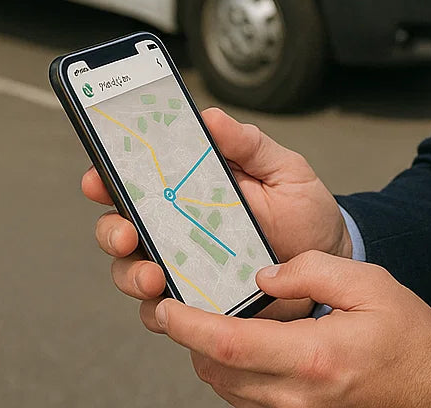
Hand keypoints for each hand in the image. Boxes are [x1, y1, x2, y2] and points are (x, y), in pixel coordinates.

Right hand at [84, 107, 350, 326]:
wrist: (332, 261)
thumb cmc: (304, 211)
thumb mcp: (284, 169)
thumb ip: (249, 145)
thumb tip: (211, 117)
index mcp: (188, 187)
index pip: (134, 178)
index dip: (106, 175)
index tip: (98, 176)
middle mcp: (174, 227)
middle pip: (118, 227)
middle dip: (110, 230)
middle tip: (126, 234)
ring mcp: (182, 267)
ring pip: (131, 272)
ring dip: (132, 273)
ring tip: (154, 275)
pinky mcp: (196, 304)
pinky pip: (162, 313)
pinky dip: (160, 311)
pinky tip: (174, 306)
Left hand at [158, 250, 430, 407]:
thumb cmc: (407, 335)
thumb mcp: (368, 284)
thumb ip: (312, 271)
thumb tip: (263, 275)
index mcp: (313, 357)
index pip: (230, 344)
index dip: (189, 325)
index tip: (167, 305)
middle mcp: (298, 395)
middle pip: (217, 371)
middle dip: (192, 338)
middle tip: (182, 301)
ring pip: (226, 390)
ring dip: (210, 356)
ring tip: (209, 319)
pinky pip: (247, 401)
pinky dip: (232, 374)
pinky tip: (241, 346)